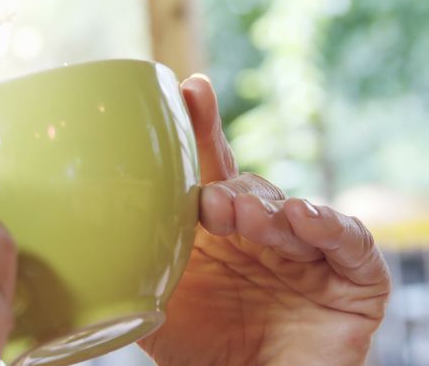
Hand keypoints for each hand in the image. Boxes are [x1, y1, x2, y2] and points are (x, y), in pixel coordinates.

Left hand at [139, 76, 390, 365]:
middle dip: (229, 188)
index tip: (190, 90)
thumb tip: (72, 230)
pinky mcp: (357, 282)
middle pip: (251, 186)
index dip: (203, 128)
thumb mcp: (155, 308)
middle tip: (208, 204)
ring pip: (294, 211)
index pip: (211, 169)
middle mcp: (267, 233)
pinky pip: (351, 244)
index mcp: (220, 230)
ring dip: (267, 211)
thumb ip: (128, 266)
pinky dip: (331, 227)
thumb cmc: (205, 357)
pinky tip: (304, 219)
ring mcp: (313, 255)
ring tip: (242, 217)